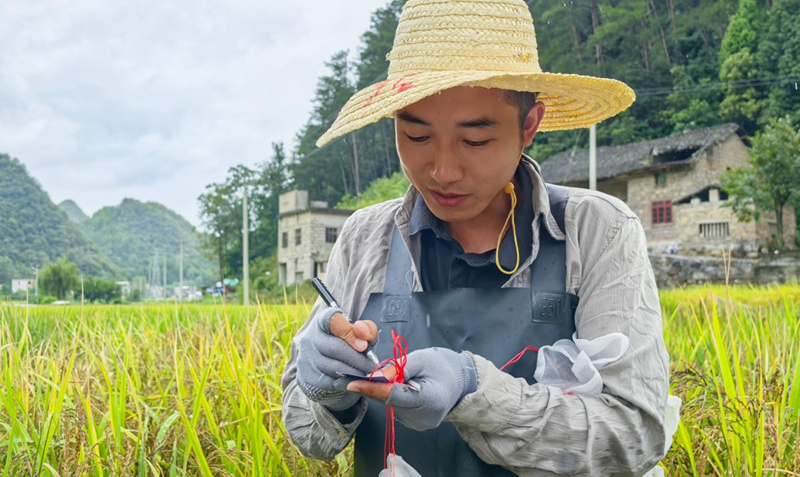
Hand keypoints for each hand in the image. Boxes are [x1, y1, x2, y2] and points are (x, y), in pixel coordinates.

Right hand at [296, 307, 377, 410]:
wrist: (328, 361)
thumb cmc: (348, 342)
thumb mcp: (361, 332)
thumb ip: (367, 329)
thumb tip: (362, 339)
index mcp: (324, 321)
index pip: (334, 321)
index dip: (350, 333)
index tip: (363, 346)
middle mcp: (310, 337)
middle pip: (334, 348)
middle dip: (357, 359)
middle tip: (371, 367)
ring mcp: (306, 358)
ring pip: (332, 367)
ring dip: (353, 373)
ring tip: (365, 374)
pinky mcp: (307, 377)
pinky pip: (328, 382)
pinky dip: (344, 383)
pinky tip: (353, 381)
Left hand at [347, 347, 476, 430]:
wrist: (460, 382)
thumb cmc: (442, 366)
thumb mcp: (422, 359)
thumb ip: (399, 367)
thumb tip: (376, 375)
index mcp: (429, 400)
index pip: (394, 395)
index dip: (372, 388)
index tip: (352, 383)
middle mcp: (423, 417)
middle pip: (389, 402)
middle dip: (373, 388)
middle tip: (356, 377)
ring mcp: (419, 424)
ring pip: (390, 407)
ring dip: (381, 393)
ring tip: (384, 379)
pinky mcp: (415, 425)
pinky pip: (396, 410)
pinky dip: (390, 398)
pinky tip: (392, 387)